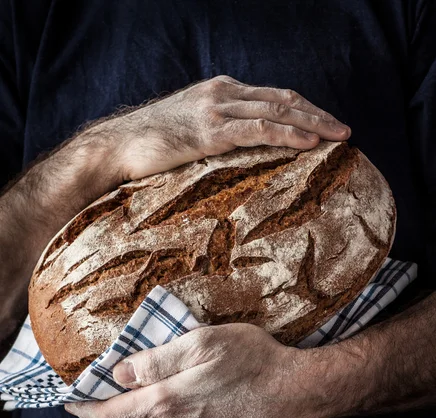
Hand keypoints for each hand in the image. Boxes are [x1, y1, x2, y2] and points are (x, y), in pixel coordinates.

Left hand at [64, 323, 337, 417]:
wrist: (297, 393)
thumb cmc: (252, 361)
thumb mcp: (202, 344)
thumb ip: (157, 360)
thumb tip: (120, 373)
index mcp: (167, 407)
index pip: (109, 414)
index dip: (85, 407)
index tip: (68, 400)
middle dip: (102, 415)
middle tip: (89, 399)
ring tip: (123, 398)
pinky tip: (164, 405)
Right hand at [113, 75, 351, 180]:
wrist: (117, 146)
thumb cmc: (150, 143)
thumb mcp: (190, 128)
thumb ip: (217, 130)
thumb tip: (238, 149)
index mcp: (220, 91)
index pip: (273, 96)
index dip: (303, 109)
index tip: (325, 123)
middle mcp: (223, 93)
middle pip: (283, 99)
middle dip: (317, 114)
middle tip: (344, 129)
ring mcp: (217, 109)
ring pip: (277, 111)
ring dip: (312, 123)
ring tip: (339, 136)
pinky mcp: (210, 131)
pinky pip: (258, 130)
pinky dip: (288, 135)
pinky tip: (310, 142)